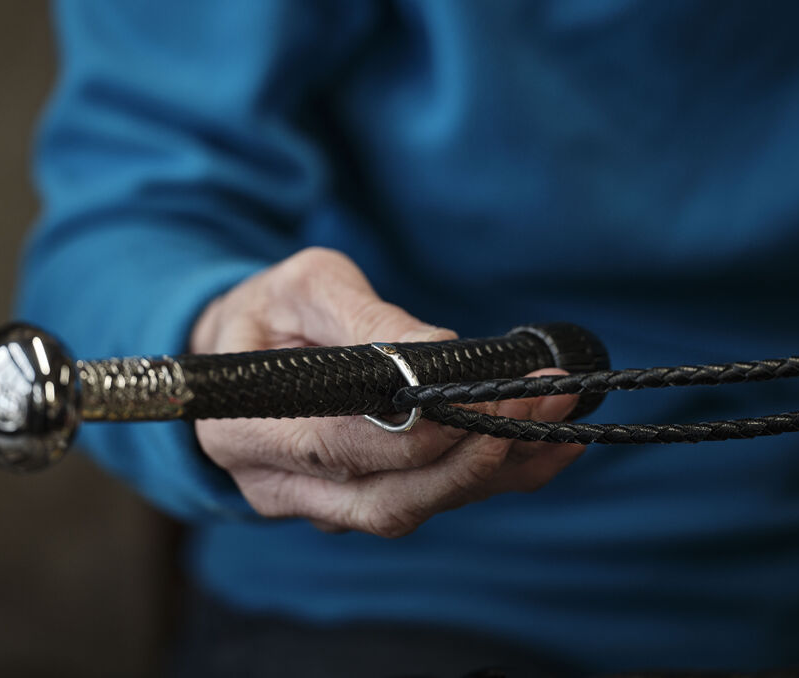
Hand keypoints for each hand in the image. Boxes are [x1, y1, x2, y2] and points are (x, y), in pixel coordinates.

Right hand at [190, 247, 584, 537]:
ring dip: (495, 468)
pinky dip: (495, 479)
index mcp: (244, 428)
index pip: (342, 446)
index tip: (484, 391)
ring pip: (415, 510)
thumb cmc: (268, 310)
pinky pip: (430, 503)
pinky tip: (550, 445)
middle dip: (474, 453)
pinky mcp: (356, 504)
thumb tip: (438, 351)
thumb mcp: (305, 288)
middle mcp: (277, 485)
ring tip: (556, 410)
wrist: (243, 346)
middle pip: (388, 499)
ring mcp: (317, 505)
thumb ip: (364, 320)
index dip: (420, 429)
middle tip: (541, 397)